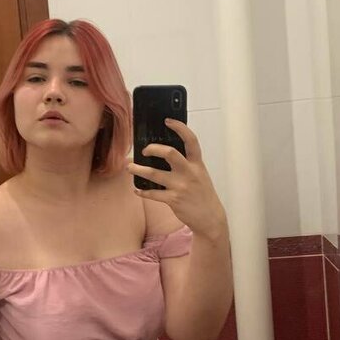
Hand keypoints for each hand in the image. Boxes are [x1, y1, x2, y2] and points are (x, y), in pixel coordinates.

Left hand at [126, 119, 226, 240]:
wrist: (210, 218)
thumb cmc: (202, 194)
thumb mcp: (200, 174)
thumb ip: (186, 163)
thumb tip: (164, 153)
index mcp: (197, 164)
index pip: (191, 140)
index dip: (180, 128)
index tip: (168, 121)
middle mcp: (189, 173)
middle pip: (169, 153)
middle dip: (153, 149)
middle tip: (144, 150)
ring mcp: (180, 186)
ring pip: (154, 174)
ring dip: (138, 169)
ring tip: (129, 167)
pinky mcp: (173, 200)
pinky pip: (152, 193)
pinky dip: (142, 191)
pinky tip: (137, 189)